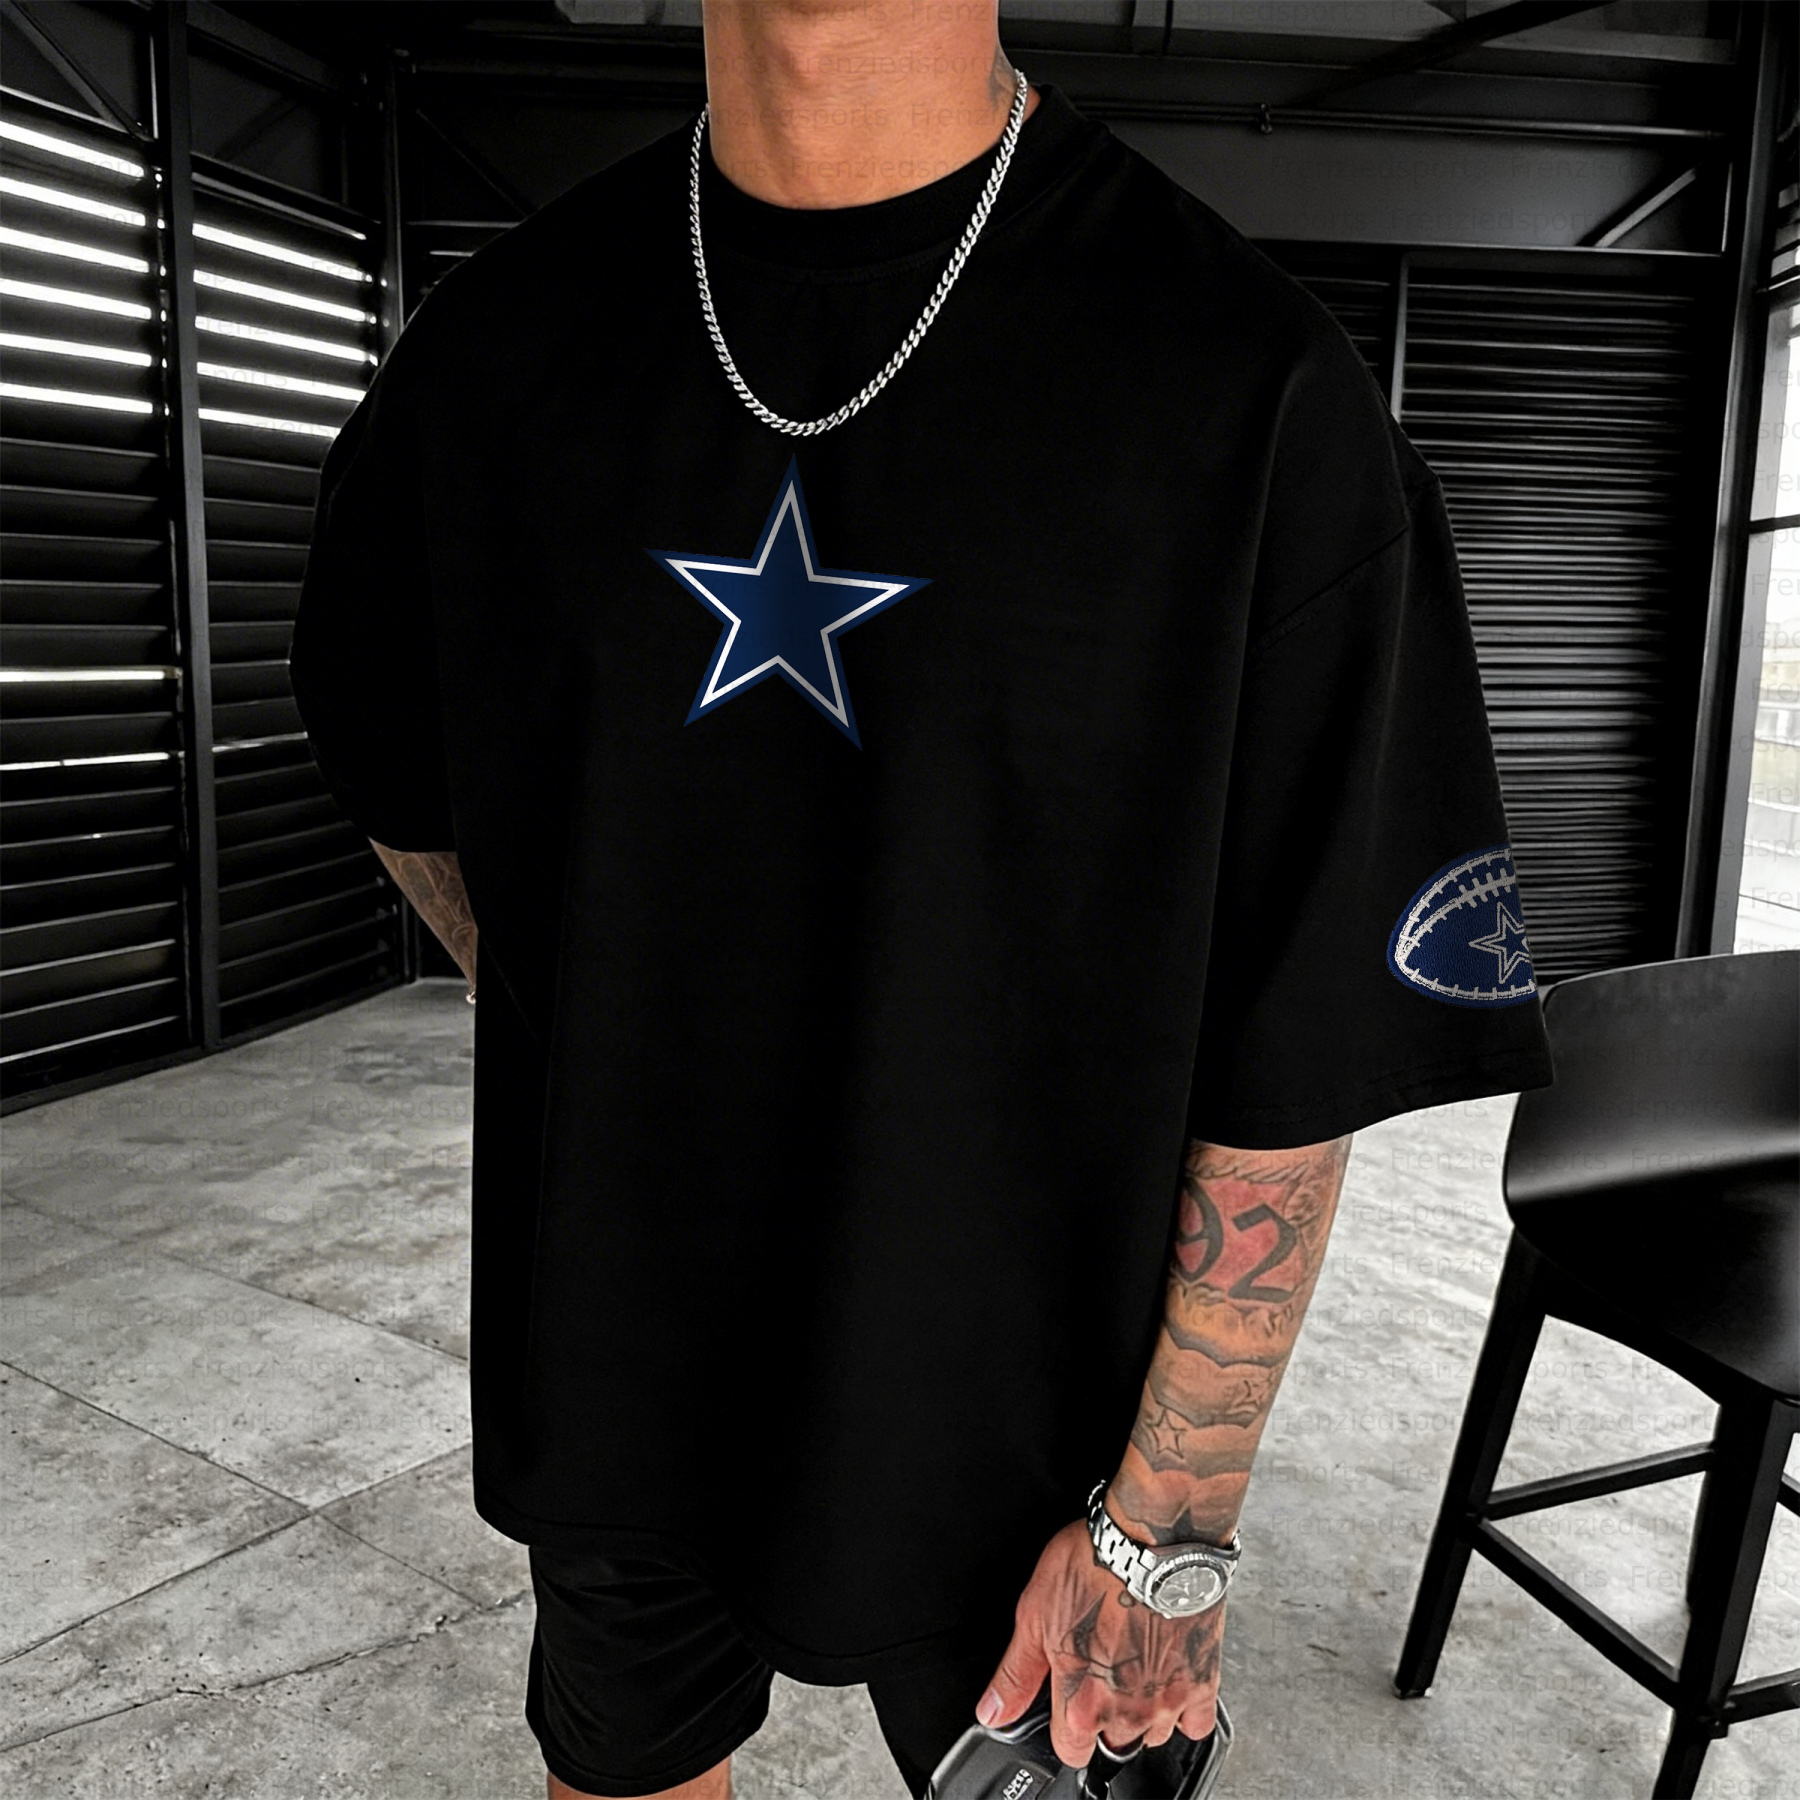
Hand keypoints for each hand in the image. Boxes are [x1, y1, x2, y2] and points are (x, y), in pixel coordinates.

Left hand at [977, 1518, 1222, 1767]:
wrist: (1153, 1537)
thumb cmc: (1093, 1565)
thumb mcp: (1034, 1614)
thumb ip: (1015, 1674)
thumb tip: (993, 1712)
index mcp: (1081, 1702)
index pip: (1070, 1750)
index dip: (1065, 1726)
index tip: (1068, 1701)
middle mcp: (1127, 1712)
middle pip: (1112, 1742)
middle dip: (1104, 1714)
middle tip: (1101, 1666)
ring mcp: (1168, 1700)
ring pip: (1153, 1733)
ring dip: (1142, 1711)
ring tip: (1134, 1662)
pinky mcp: (1203, 1682)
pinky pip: (1196, 1722)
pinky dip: (1184, 1707)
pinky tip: (1168, 1674)